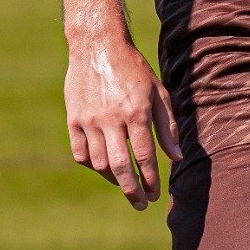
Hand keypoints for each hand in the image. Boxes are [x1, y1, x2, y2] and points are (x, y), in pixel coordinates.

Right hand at [62, 32, 180, 208]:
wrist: (97, 46)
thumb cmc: (133, 69)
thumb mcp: (158, 92)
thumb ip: (167, 127)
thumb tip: (176, 158)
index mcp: (136, 112)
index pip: (145, 156)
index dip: (151, 179)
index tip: (155, 193)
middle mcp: (111, 118)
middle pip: (120, 166)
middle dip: (132, 190)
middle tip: (141, 204)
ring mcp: (89, 119)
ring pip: (99, 163)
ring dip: (114, 179)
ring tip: (125, 184)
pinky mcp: (73, 118)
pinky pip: (80, 153)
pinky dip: (92, 165)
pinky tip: (104, 166)